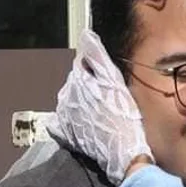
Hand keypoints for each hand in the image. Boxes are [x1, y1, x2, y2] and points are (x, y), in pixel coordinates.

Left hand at [47, 29, 153, 185]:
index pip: (82, 64)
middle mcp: (65, 97)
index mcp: (76, 82)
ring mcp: (64, 117)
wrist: (121, 152)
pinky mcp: (66, 134)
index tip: (110, 77)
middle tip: (110, 96)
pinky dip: (74, 119)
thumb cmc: (122, 116)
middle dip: (90, 85)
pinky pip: (65, 121)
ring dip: (84, 101)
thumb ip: (97, 57)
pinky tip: (87, 122)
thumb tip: (85, 35)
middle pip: (77, 82)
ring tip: (103, 111)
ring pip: (73, 99)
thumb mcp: (114, 81)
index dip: (97, 68)